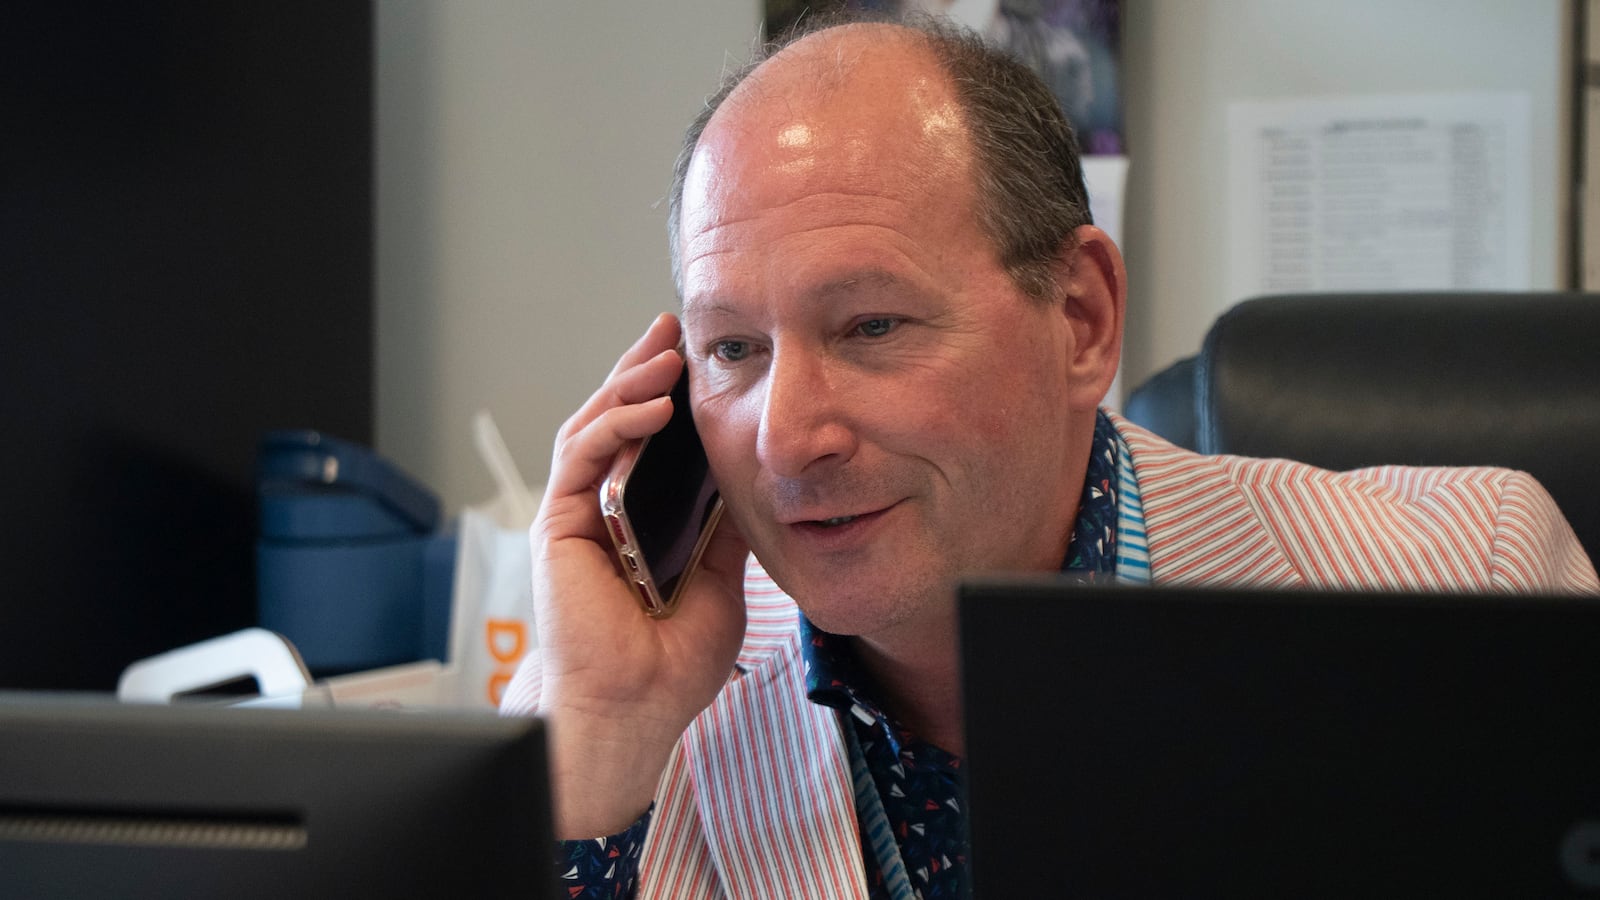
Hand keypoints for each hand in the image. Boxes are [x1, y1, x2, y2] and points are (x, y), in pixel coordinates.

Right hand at [531, 313, 749, 837]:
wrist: (636, 707)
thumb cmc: (670, 662)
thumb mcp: (721, 581)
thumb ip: (724, 530)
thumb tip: (750, 478)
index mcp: (639, 523)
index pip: (650, 445)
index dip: (670, 399)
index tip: (701, 361)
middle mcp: (603, 513)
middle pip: (617, 423)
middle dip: (643, 371)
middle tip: (673, 330)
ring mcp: (578, 516)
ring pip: (594, 429)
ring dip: (628, 387)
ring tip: (665, 355)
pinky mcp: (559, 525)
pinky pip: (582, 458)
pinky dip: (612, 425)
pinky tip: (648, 406)